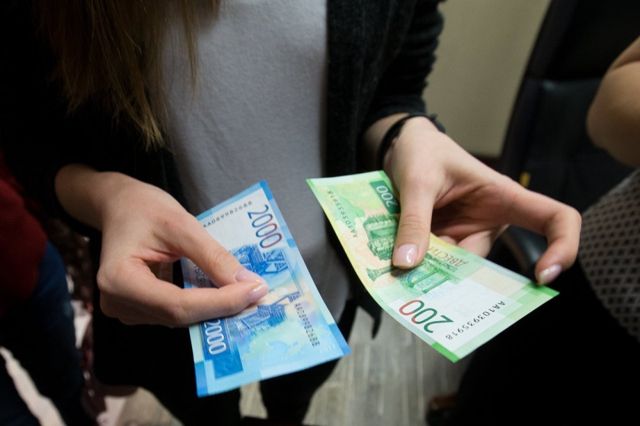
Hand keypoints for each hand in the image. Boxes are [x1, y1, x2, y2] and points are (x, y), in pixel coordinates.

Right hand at [56, 166, 268, 325]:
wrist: (119, 206)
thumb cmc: (144, 208)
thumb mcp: (181, 224)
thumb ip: (213, 256)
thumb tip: (248, 284)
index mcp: (118, 279)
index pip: (178, 304)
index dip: (221, 302)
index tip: (256, 291)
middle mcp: (117, 303)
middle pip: (180, 315)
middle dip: (223, 307)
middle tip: (260, 295)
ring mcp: (125, 310)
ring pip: (180, 318)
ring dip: (216, 308)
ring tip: (248, 294)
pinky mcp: (138, 310)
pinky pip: (176, 312)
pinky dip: (204, 304)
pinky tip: (227, 295)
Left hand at [384, 117, 580, 283]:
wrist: (400, 149)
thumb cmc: (423, 153)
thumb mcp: (417, 182)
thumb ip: (413, 220)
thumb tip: (407, 264)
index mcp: (504, 197)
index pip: (555, 219)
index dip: (563, 248)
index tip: (542, 276)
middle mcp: (490, 222)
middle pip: (489, 265)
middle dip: (459, 278)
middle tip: (426, 281)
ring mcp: (465, 236)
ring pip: (455, 270)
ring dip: (429, 271)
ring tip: (401, 266)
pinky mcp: (442, 243)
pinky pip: (434, 265)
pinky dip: (416, 266)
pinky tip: (396, 264)